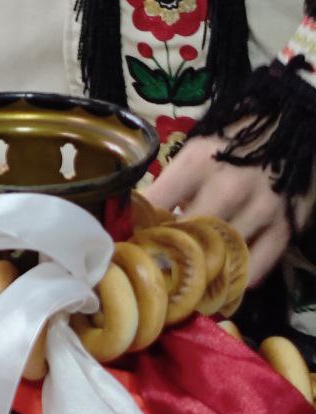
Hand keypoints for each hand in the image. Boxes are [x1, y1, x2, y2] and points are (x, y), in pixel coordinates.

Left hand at [146, 135, 314, 284]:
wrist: (286, 131)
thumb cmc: (228, 145)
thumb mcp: (193, 154)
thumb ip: (170, 187)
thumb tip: (137, 222)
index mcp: (196, 164)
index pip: (154, 205)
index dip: (136, 229)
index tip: (128, 246)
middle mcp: (228, 188)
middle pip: (186, 237)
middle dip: (166, 256)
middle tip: (153, 272)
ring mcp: (261, 209)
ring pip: (221, 256)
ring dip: (201, 272)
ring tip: (183, 283)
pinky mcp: (286, 227)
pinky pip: (257, 265)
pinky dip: (237, 278)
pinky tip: (221, 280)